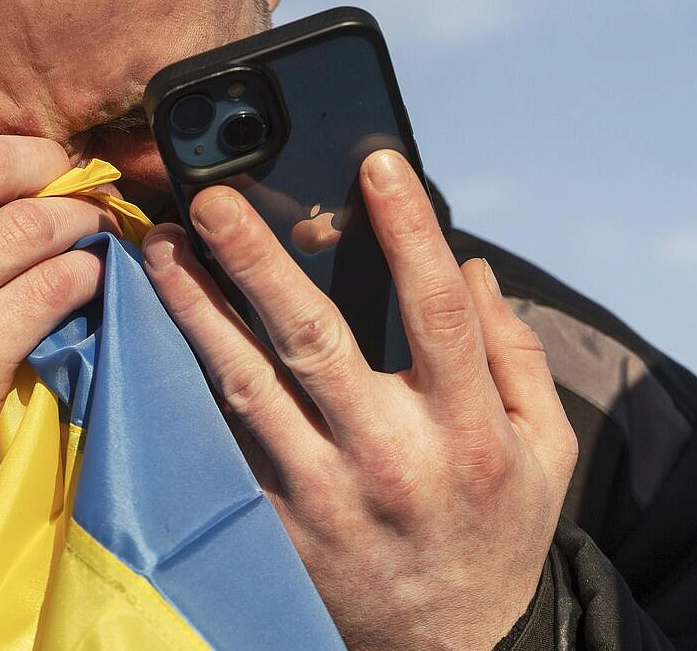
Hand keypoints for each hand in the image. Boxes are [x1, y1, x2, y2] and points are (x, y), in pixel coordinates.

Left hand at [142, 149, 577, 649]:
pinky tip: (151, 327)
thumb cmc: (497, 532)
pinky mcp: (272, 524)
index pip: (437, 311)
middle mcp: (390, 459)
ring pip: (245, 384)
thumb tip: (474, 269)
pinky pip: (220, 439)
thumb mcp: (545, 453)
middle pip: (314, 340)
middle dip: (257, 260)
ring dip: (195, 308)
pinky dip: (183, 379)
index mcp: (467, 431)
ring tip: (161, 245)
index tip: (377, 162)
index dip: (410, 230)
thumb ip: (515, 356)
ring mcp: (322, 496)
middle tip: (213, 195)